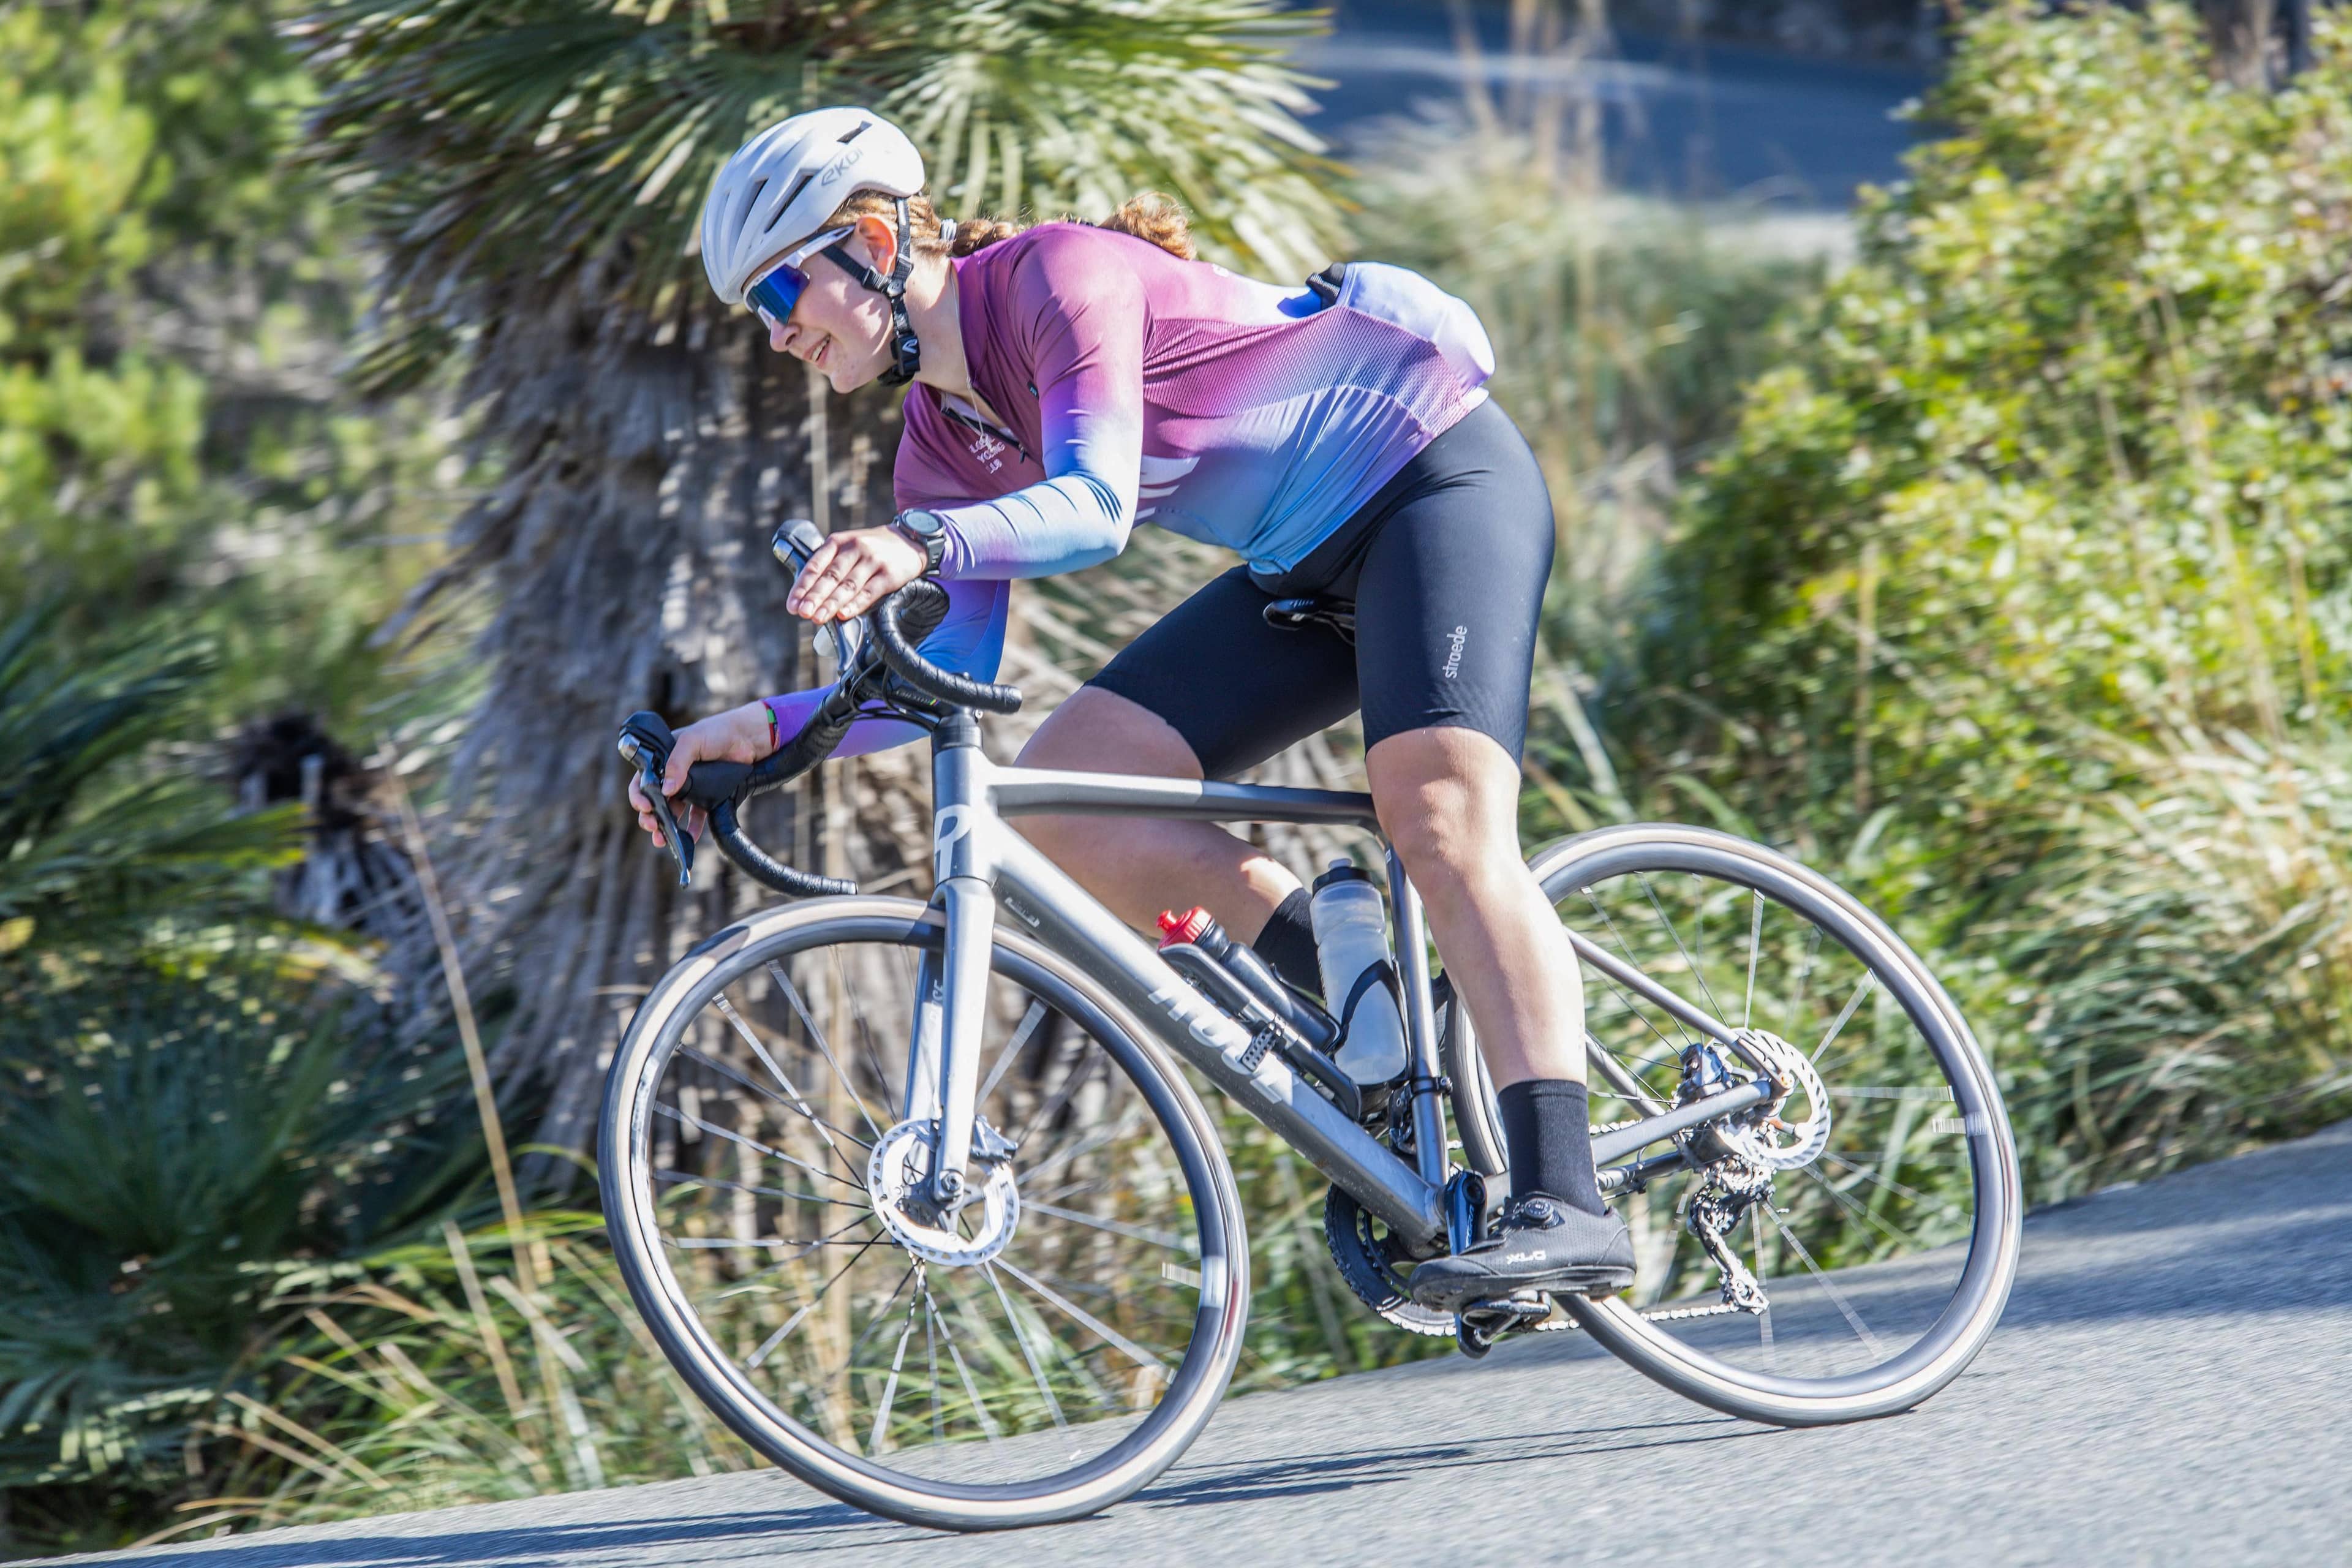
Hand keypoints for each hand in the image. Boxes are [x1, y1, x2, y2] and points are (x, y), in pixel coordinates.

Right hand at [625, 701, 774, 848]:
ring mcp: (690, 786)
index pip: (643, 780)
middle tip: (652, 826)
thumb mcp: (692, 741)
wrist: (748, 738)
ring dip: (667, 827)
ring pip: (673, 811)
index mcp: (663, 759)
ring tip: (664, 839)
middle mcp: (674, 774)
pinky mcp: (707, 795)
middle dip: (650, 817)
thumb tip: (666, 790)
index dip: (639, 796)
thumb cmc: (717, 731)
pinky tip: (689, 838)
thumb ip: (677, 763)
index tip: (645, 807)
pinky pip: (696, 816)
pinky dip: (692, 829)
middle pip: (655, 800)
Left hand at [786, 525, 925, 623]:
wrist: (909, 540)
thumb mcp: (848, 548)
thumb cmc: (872, 550)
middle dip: (814, 597)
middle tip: (802, 613)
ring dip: (831, 604)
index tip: (793, 605)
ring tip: (818, 618)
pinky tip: (844, 614)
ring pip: (848, 585)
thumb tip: (808, 596)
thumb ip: (830, 566)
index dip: (802, 586)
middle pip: (831, 576)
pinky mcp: (889, 574)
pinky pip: (869, 592)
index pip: (815, 565)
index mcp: (838, 542)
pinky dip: (856, 605)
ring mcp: (873, 561)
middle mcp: (855, 548)